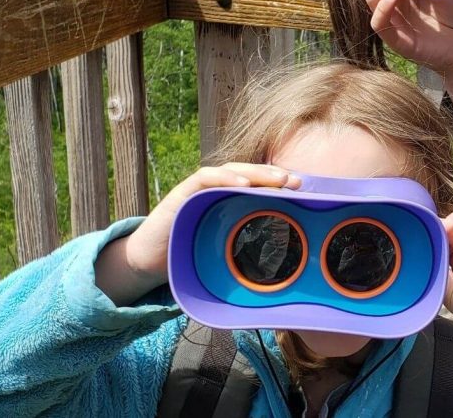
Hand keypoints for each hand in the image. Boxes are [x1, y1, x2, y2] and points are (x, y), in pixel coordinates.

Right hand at [96, 164, 299, 304]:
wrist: (146, 261)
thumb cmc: (186, 257)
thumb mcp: (222, 255)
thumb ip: (244, 256)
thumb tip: (278, 282)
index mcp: (228, 201)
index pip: (258, 186)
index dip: (280, 186)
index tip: (306, 192)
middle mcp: (216, 190)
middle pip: (250, 174)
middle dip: (275, 176)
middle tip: (299, 183)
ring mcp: (199, 189)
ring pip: (232, 171)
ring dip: (257, 173)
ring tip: (279, 179)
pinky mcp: (182, 192)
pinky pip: (206, 178)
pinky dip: (225, 177)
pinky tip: (242, 183)